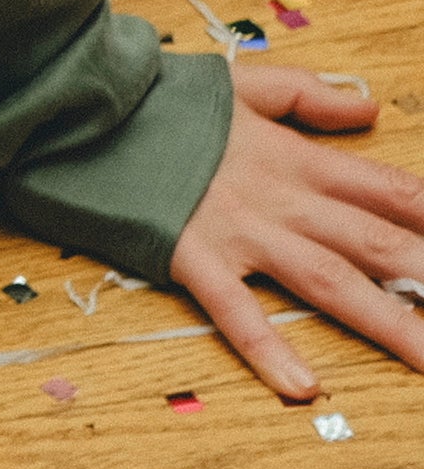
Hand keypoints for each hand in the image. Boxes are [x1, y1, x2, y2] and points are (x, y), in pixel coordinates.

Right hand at [171, 57, 423, 397]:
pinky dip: (267, 347)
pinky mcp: (189, 254)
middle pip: (372, 240)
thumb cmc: (159, 96)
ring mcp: (236, 229)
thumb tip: (368, 108)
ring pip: (325, 280)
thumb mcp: (240, 82)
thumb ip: (306, 95)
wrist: (83, 100)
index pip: (386, 188)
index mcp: (291, 155)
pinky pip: (233, 308)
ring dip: (384, 321)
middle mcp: (277, 196)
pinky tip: (302, 386)